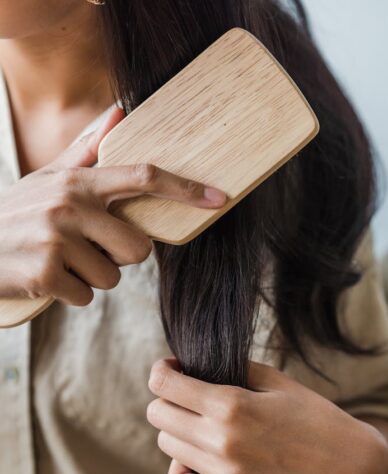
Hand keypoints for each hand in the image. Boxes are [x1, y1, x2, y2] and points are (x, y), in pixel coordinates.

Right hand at [0, 107, 226, 304]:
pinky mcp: (44, 273)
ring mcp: (56, 240)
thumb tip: (120, 112)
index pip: (143, 177)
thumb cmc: (18, 213)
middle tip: (87, 249)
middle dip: (119, 256)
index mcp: (78, 181)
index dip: (184, 188)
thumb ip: (88, 148)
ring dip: (92, 277)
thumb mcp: (49, 177)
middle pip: (139, 248)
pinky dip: (71, 293)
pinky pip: (86, 296)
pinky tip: (47, 277)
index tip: (218, 196)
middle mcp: (70, 205)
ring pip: (112, 277)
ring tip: (61, 261)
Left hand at [147, 358, 387, 473]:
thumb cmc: (310, 413)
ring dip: (176, 429)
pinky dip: (180, 465)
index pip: (164, 386)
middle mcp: (221, 441)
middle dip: (168, 398)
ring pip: (166, 445)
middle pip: (158, 414)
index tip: (171, 367)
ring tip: (201, 422)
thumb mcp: (273, 379)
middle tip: (188, 394)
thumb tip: (191, 366)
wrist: (343, 463)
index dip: (161, 371)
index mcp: (232, 405)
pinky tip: (199, 453)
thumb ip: (230, 369)